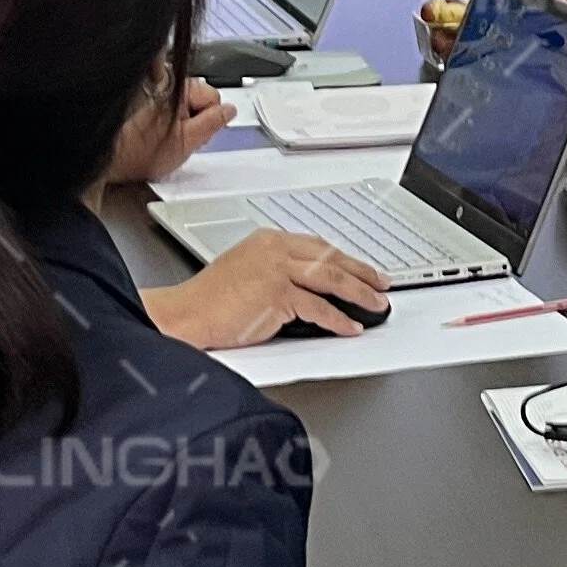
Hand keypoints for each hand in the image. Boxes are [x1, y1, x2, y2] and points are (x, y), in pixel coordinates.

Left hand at [104, 72, 232, 186]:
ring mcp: (149, 87)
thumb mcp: (187, 142)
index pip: (214, 96)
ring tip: (161, 138)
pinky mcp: (137, 95)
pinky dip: (160, 117)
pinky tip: (150, 133)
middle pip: (196, 97)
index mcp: (179, 87)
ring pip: (179, 102)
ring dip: (176, 119)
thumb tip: (228, 111)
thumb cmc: (137, 151)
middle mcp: (164, 80)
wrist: (104, 156)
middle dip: (194, 119)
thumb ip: (213, 122)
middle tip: (179, 140)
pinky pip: (161, 104)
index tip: (199, 135)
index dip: (210, 120)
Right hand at [145, 231, 389, 349]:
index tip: (361, 269)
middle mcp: (275, 249)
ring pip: (331, 279)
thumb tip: (307, 287)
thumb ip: (276, 270)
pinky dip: (339, 319)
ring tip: (376, 305)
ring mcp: (276, 270)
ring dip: (359, 294)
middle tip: (381, 284)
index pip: (317, 246)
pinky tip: (351, 327)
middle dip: (361, 272)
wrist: (184, 314)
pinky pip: (319, 308)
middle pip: (330, 258)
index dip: (344, 259)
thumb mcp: (245, 271)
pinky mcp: (277, 295)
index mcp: (268, 240)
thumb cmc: (207, 300)